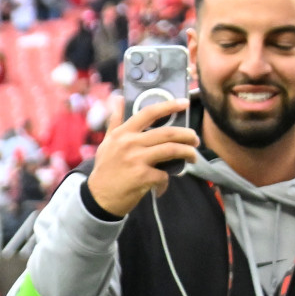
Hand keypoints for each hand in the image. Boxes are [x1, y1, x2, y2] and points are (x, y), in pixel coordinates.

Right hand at [82, 94, 198, 217]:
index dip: (169, 106)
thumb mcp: (107, 143)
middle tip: (195, 139)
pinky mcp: (143, 176)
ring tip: (193, 156)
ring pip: (171, 150)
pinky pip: (164, 174)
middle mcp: (129, 143)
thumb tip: (118, 98)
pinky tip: (164, 182)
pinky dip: (167, 179)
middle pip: (167, 133)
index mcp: (122, 133)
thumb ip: (115, 121)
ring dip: (188, 153)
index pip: (148, 113)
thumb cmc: (105, 169)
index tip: (185, 103)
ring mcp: (136, 159)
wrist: (99, 197)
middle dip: (187, 135)